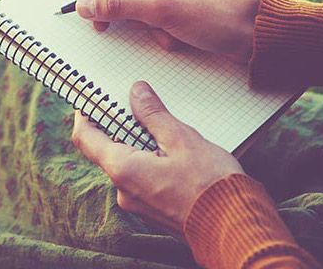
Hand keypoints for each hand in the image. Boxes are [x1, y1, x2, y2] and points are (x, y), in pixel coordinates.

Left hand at [71, 81, 243, 232]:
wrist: (236, 229)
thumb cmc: (212, 186)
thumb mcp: (182, 139)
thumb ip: (153, 115)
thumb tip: (136, 92)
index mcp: (122, 170)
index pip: (86, 138)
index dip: (85, 115)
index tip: (92, 99)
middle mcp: (122, 189)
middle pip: (106, 149)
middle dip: (118, 126)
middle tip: (133, 104)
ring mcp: (136, 202)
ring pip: (127, 163)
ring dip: (137, 144)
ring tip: (160, 126)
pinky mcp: (152, 209)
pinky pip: (141, 178)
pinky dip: (149, 160)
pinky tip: (171, 150)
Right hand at [77, 0, 261, 62]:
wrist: (261, 38)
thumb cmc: (221, 14)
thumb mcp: (164, 10)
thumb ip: (119, 5)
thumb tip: (83, 5)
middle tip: (100, 24)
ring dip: (138, 18)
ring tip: (158, 31)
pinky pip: (146, 8)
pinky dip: (153, 26)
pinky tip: (173, 37)